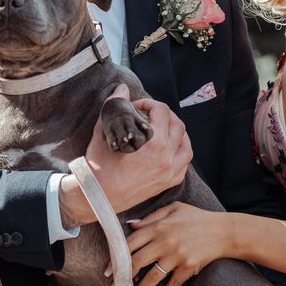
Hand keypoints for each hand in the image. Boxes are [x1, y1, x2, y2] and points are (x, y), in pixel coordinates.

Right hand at [59, 85, 191, 225]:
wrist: (98, 196)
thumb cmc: (99, 165)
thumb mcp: (104, 131)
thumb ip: (114, 106)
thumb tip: (122, 89)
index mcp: (153, 143)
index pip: (162, 111)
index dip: (150, 103)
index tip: (138, 107)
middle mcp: (166, 158)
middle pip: (178, 125)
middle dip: (165, 115)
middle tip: (151, 115)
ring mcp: (169, 172)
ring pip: (186, 145)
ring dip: (178, 133)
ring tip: (165, 129)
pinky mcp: (167, 183)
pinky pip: (184, 164)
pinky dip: (180, 153)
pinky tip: (170, 148)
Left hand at [107, 202, 226, 285]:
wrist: (224, 231)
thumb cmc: (198, 218)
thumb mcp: (174, 209)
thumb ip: (152, 217)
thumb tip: (131, 225)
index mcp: (159, 226)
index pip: (130, 243)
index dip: (116, 256)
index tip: (108, 268)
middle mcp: (165, 241)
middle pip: (137, 262)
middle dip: (123, 276)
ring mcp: (176, 255)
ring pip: (152, 276)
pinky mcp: (188, 267)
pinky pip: (172, 284)